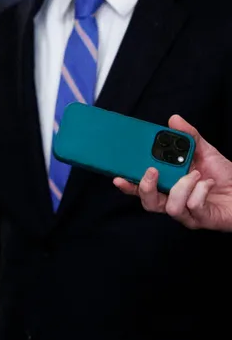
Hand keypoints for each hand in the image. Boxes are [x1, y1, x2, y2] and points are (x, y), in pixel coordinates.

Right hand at [114, 114, 231, 231]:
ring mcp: (186, 213)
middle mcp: (173, 202)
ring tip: (195, 174)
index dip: (128, 185)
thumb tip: (174, 120)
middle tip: (152, 171)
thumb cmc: (225, 176)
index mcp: (168, 186)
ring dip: (181, 187)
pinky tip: (209, 183)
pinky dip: (200, 191)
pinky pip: (192, 206)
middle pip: (148, 203)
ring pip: (169, 207)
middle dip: (146, 188)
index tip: (118, 176)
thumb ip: (189, 137)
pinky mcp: (200, 219)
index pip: (141, 189)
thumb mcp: (206, 152)